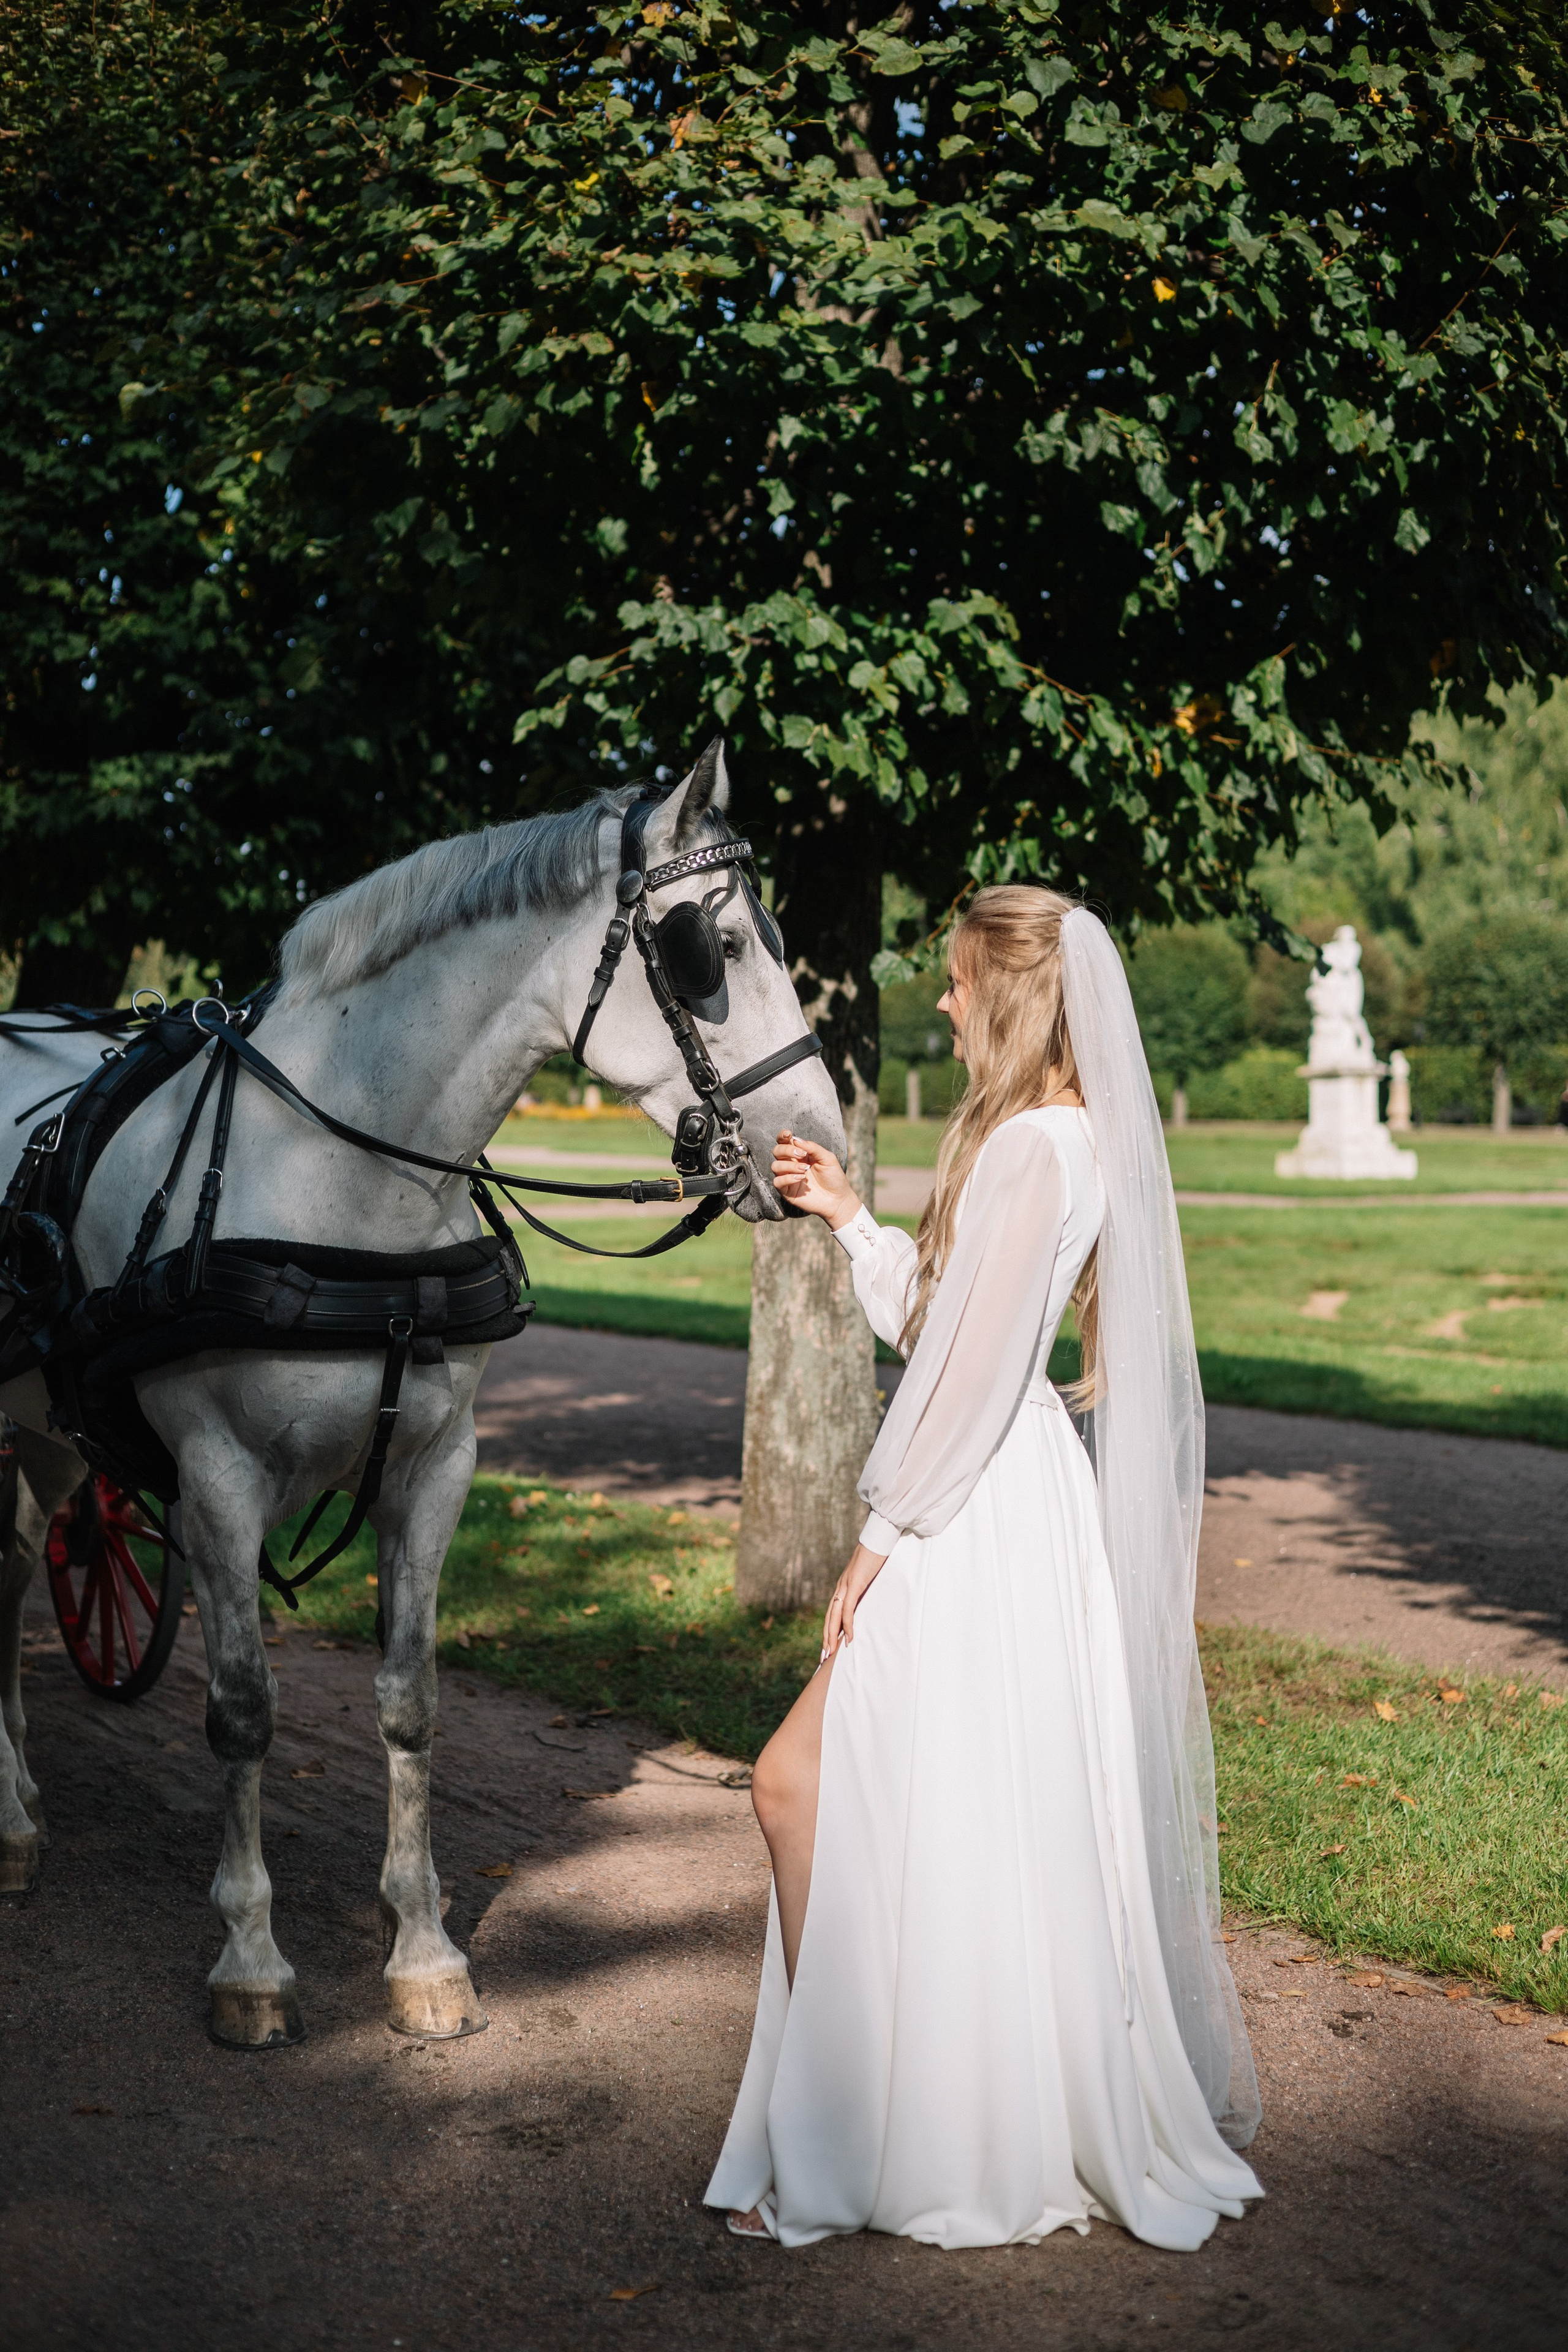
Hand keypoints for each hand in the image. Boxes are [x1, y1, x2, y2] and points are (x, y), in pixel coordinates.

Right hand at [772, 1131, 859, 1228]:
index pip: (784, 1142)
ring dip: (789, 1165)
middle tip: (802, 1155)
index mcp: (800, 1154)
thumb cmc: (834, 1177)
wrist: (837, 1199)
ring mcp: (788, 1178)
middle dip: (787, 1150)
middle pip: (777, 1151)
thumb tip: (795, 1139)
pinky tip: (801, 1178)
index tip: (788, 1134)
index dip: (782, 1136)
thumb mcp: (827, 1158)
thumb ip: (812, 1147)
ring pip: (775, 1166)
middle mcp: (791, 1164)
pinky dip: (788, 1178)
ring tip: (805, 1170)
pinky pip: (777, 1182)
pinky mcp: (786, 1191)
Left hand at [821, 1543, 887, 1659]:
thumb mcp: (869, 1575)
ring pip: (834, 1616)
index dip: (829, 1629)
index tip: (828, 1645)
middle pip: (829, 1617)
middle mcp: (840, 1587)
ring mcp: (846, 1585)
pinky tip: (849, 1638)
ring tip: (830, 1652)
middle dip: (826, 1638)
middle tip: (823, 1657)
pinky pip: (848, 1609)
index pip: (832, 1611)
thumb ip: (865, 1587)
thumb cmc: (876, 1554)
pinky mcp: (854, 1584)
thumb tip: (867, 1597)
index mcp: (843, 1586)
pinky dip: (847, 1625)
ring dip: (832, 1635)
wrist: (878, 1537)